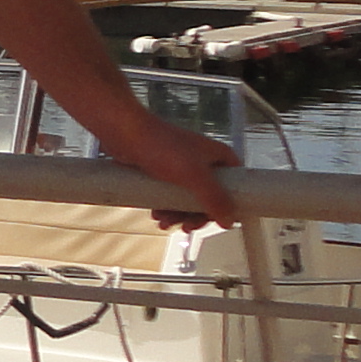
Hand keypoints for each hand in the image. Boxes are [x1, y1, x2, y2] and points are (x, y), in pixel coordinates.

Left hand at [93, 105, 240, 228]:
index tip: (217, 220)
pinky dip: (166, 208)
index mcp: (218, 157)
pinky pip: (171, 195)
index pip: (235, 185)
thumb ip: (215, 198)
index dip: (228, 205)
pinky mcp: (164, 172)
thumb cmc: (161, 147)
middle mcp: (204, 161)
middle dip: (197, 215)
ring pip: (188, 199)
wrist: (125, 134)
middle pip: (210, 197)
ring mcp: (183, 167)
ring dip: (178, 215)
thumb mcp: (194, 175)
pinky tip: (157, 216)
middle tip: (186, 226)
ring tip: (164, 222)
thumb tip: (230, 220)